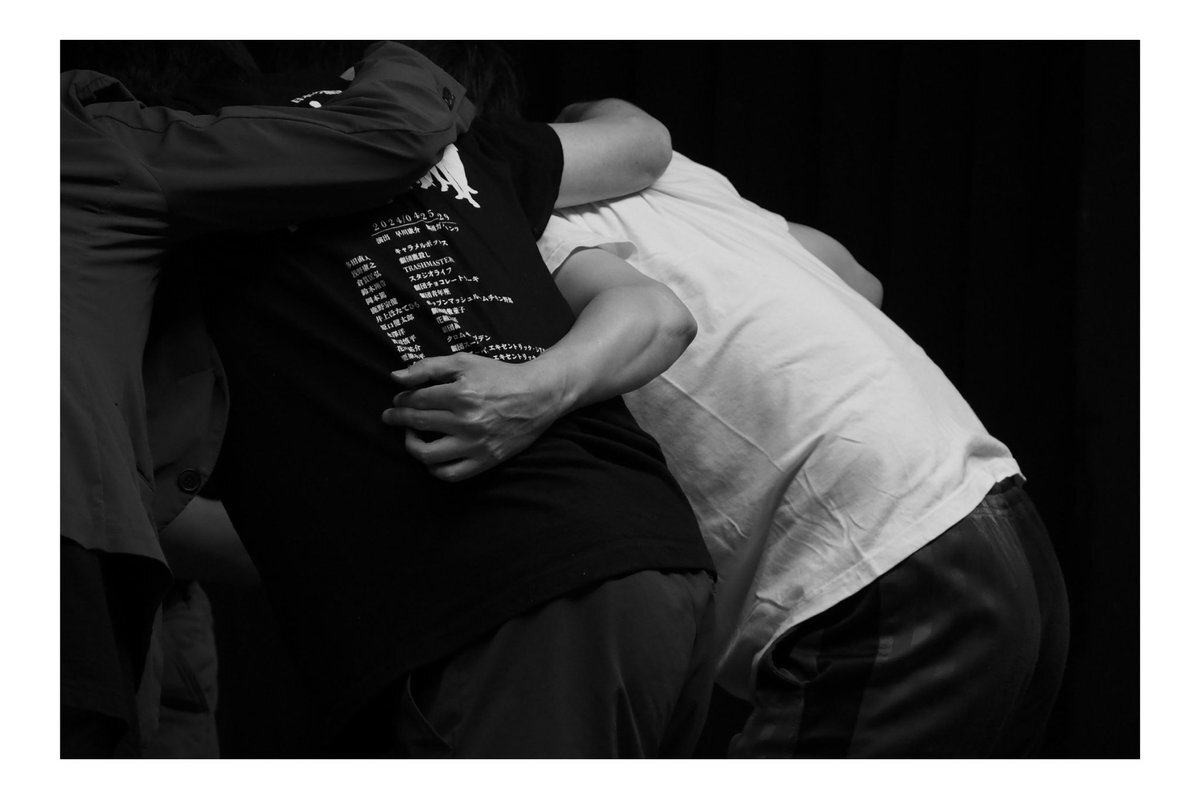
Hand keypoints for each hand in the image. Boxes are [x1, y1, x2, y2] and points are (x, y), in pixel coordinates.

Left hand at [380, 353, 565, 481]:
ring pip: (427, 453)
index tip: (399, 399)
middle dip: (398, 418)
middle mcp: (466, 421)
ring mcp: (475, 444)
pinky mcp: (484, 460)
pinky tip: (430, 457)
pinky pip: (449, 474)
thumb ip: (428, 367)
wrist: (537, 397)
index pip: (416, 399)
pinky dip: (433, 468)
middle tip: (392, 416)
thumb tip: (396, 377)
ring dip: (410, 444)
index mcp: (461, 394)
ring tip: (410, 436)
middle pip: (417, 423)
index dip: (402, 399)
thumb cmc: (499, 376)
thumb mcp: (465, 362)